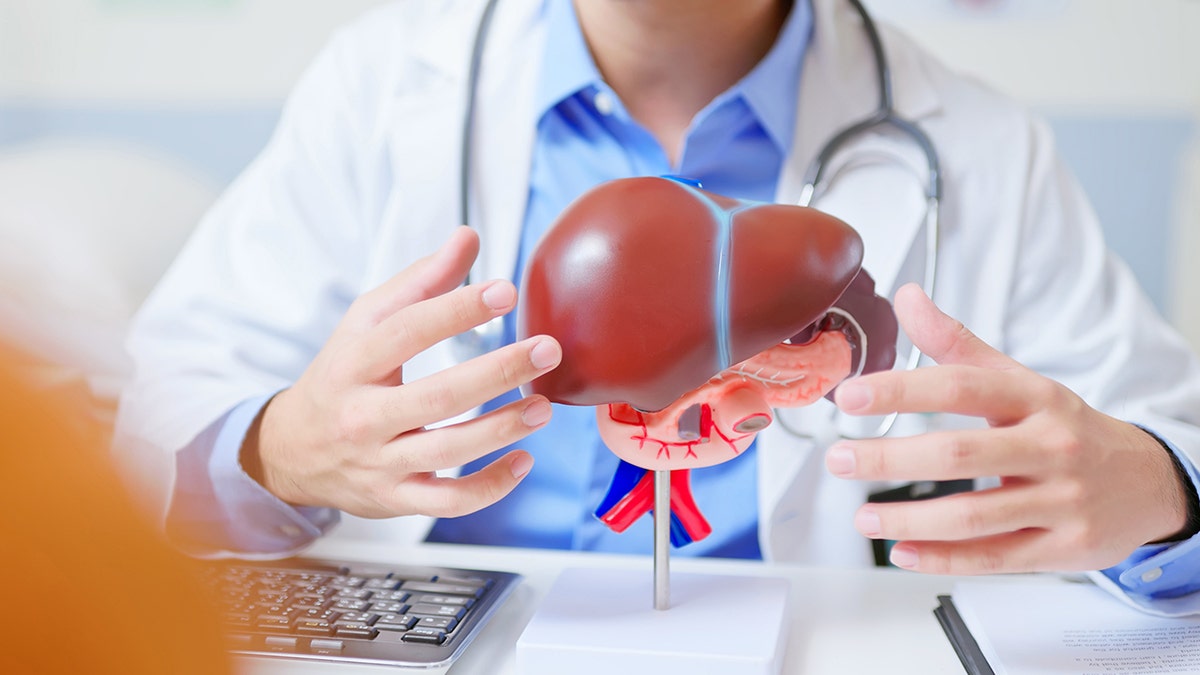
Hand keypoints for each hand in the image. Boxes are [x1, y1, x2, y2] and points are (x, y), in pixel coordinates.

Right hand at [244, 227, 561, 518]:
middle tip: (546, 350)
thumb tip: (468, 238)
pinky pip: (448, 502)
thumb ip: (420, 282)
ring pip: (447, 452)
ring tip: (543, 407)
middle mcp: (364, 415)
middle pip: (436, 396)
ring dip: (501, 430)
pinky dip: (490, 488)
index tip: (504, 292)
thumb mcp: (365, 323)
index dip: (457, 310)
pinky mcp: (395, 499)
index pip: (407, 331)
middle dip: (497, 373)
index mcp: (355, 361)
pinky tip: (523, 461)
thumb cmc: (341, 377)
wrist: (290, 451)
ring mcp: (380, 462)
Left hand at [825, 283, 1190, 573]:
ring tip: (863, 517)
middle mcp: (1050, 446)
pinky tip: (904, 552)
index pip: (961, 387)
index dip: (901, 390)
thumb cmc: (1066, 427)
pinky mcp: (1064, 548)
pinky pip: (994, 558)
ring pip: (973, 515)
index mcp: (1035, 398)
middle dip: (889, 459)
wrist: (1147, 482)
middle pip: (958, 454)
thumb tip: (907, 297)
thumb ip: (957, 344)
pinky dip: (943, 559)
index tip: (850, 397)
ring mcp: (1060, 500)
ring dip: (908, 519)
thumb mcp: (1019, 380)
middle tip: (840, 459)